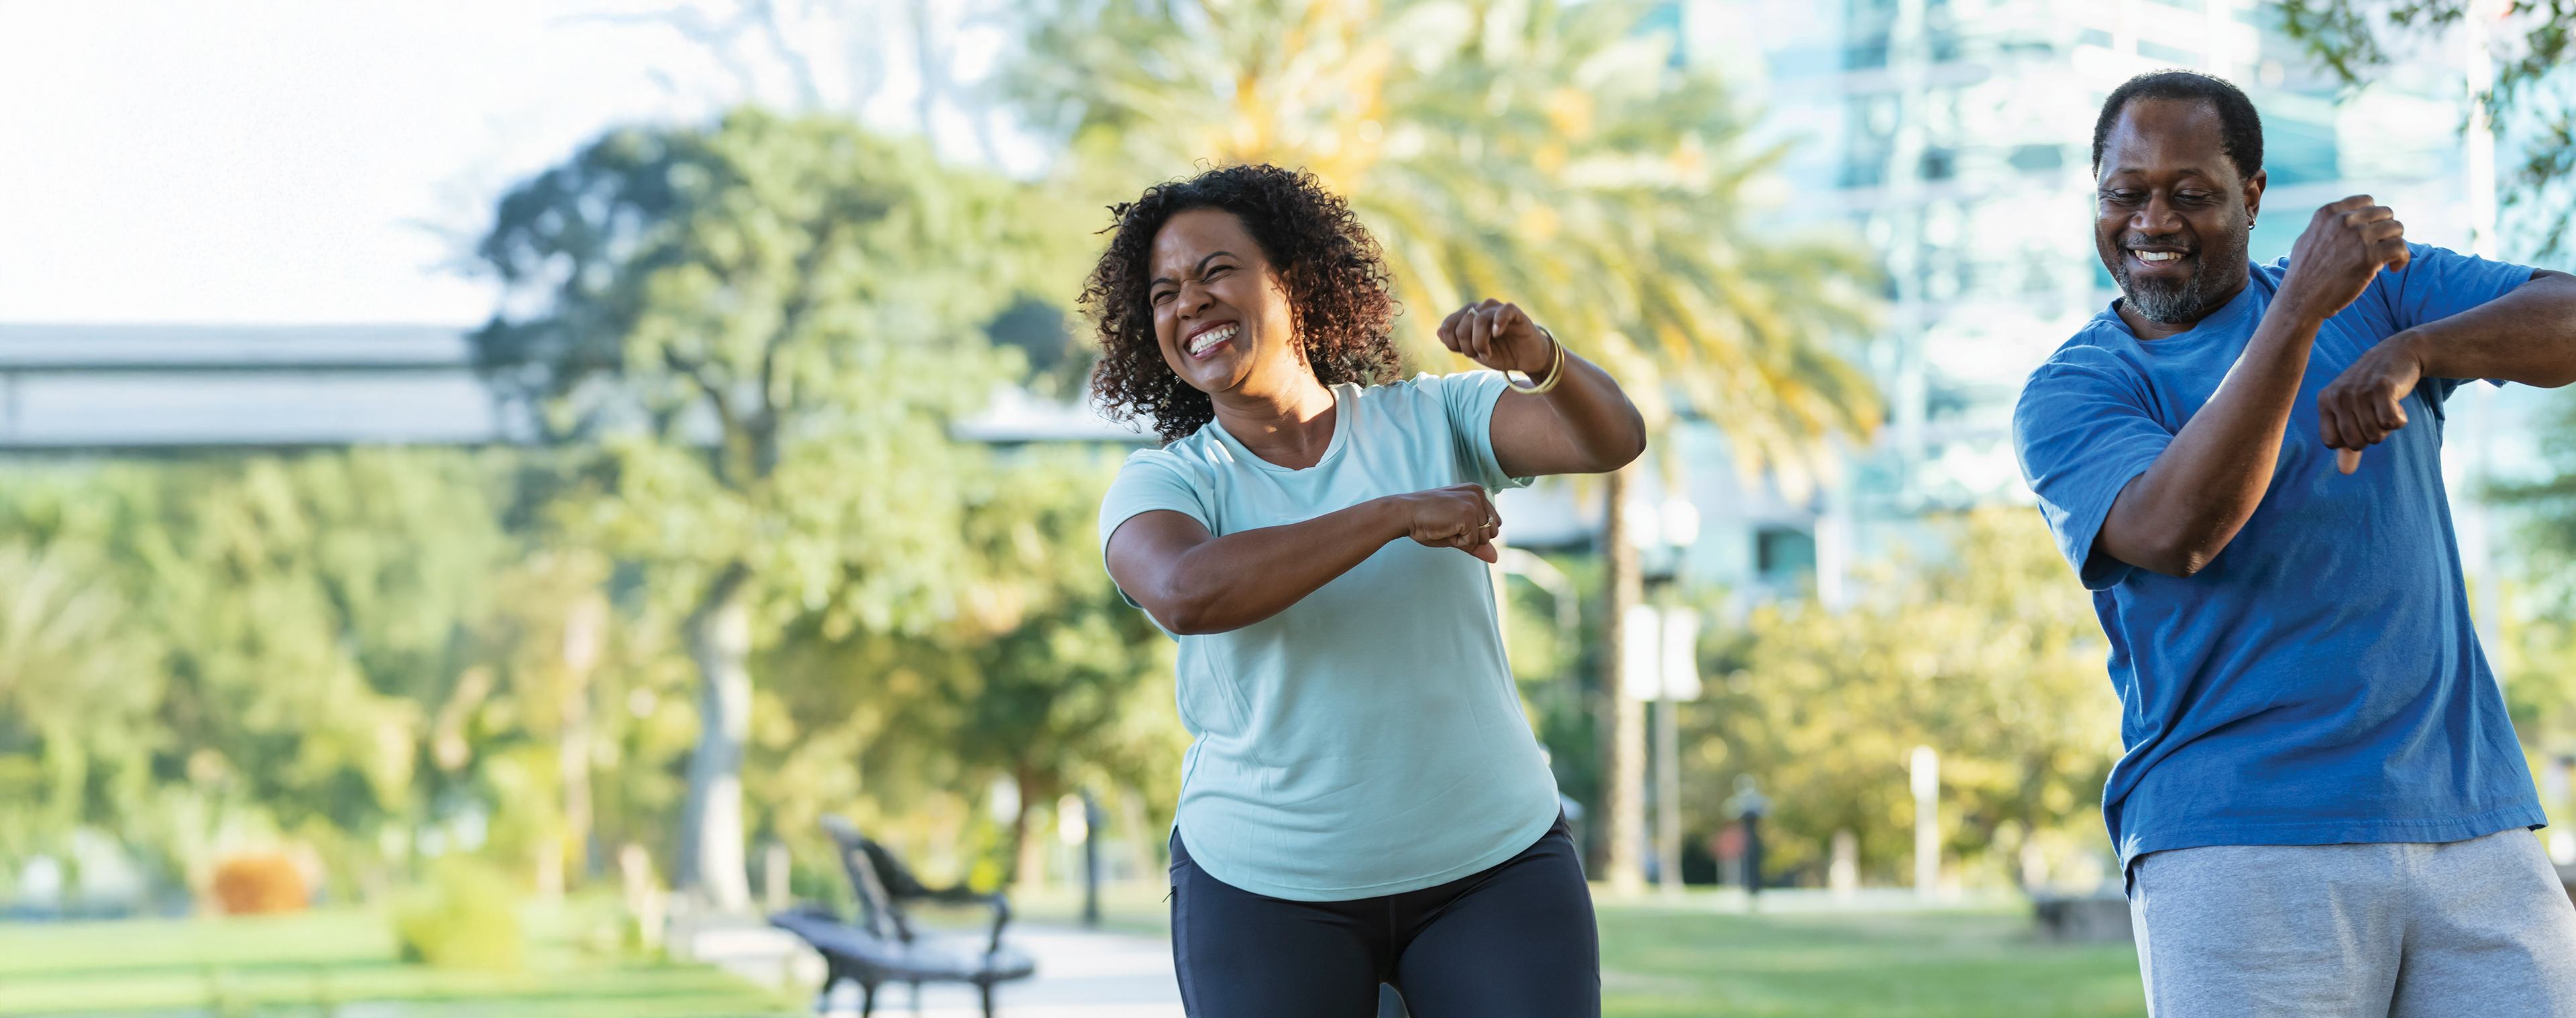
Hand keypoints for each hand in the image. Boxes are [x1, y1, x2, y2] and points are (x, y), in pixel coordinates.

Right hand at [1383, 483, 1501, 562]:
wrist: (1405, 514)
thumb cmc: (1426, 521)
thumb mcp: (1456, 532)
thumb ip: (1477, 543)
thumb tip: (1496, 558)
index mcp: (1477, 492)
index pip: (1493, 523)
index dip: (1473, 532)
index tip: (1452, 522)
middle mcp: (1478, 493)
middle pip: (1493, 532)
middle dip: (1471, 537)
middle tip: (1448, 525)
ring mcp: (1474, 502)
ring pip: (1485, 538)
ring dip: (1464, 540)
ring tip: (1445, 526)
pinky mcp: (1468, 513)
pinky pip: (1473, 542)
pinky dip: (1458, 542)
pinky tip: (1444, 528)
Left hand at [1437, 299, 1557, 380]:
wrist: (1527, 359)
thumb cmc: (1502, 354)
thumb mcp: (1475, 352)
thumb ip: (1456, 343)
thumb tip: (1438, 332)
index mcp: (1468, 316)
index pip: (1447, 326)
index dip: (1453, 344)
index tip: (1467, 354)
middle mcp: (1481, 308)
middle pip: (1461, 325)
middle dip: (1467, 347)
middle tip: (1480, 355)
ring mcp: (1498, 309)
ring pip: (1478, 320)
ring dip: (1480, 343)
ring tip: (1488, 354)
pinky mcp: (1515, 313)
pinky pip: (1503, 311)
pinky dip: (1498, 323)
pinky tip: (1497, 335)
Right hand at [2279, 196, 2409, 322]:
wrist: (2300, 300)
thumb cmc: (2303, 274)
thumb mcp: (2308, 238)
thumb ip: (2328, 226)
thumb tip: (2346, 219)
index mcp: (2328, 213)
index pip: (2366, 201)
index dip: (2374, 217)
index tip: (2372, 233)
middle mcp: (2344, 220)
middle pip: (2385, 213)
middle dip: (2387, 230)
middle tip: (2382, 248)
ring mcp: (2358, 237)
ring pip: (2397, 228)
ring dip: (2396, 243)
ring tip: (2388, 259)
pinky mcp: (2369, 257)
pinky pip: (2401, 248)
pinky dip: (2402, 258)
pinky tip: (2393, 269)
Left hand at [2318, 332, 2425, 473]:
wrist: (2398, 352)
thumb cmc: (2372, 388)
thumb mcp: (2353, 412)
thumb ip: (2347, 444)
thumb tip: (2345, 472)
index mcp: (2325, 401)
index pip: (2332, 443)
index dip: (2350, 441)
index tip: (2359, 424)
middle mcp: (2338, 395)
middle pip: (2355, 442)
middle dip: (2372, 436)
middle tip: (2376, 414)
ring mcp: (2359, 391)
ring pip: (2375, 434)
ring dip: (2386, 428)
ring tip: (2386, 407)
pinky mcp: (2382, 387)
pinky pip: (2391, 422)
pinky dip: (2400, 420)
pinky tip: (2398, 405)